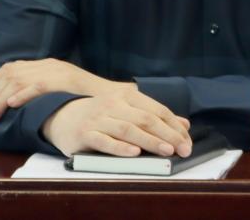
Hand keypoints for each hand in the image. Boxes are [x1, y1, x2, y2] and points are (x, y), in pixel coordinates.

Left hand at [0, 58, 126, 122]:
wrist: (112, 96)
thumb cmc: (85, 98)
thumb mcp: (61, 89)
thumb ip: (41, 89)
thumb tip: (14, 101)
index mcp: (47, 64)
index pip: (11, 67)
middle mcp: (49, 64)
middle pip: (10, 74)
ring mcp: (57, 71)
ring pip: (19, 81)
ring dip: (0, 99)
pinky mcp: (64, 80)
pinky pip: (38, 85)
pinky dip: (22, 94)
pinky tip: (11, 105)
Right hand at [42, 90, 191, 157]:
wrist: (61, 114)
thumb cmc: (101, 114)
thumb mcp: (127, 109)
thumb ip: (155, 116)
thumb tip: (183, 125)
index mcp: (127, 96)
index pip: (156, 110)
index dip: (174, 126)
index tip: (187, 141)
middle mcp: (113, 105)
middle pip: (146, 119)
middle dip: (167, 135)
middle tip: (183, 149)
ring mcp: (98, 119)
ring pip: (128, 130)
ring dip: (149, 141)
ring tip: (167, 151)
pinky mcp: (85, 134)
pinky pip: (104, 141)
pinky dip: (120, 147)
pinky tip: (134, 153)